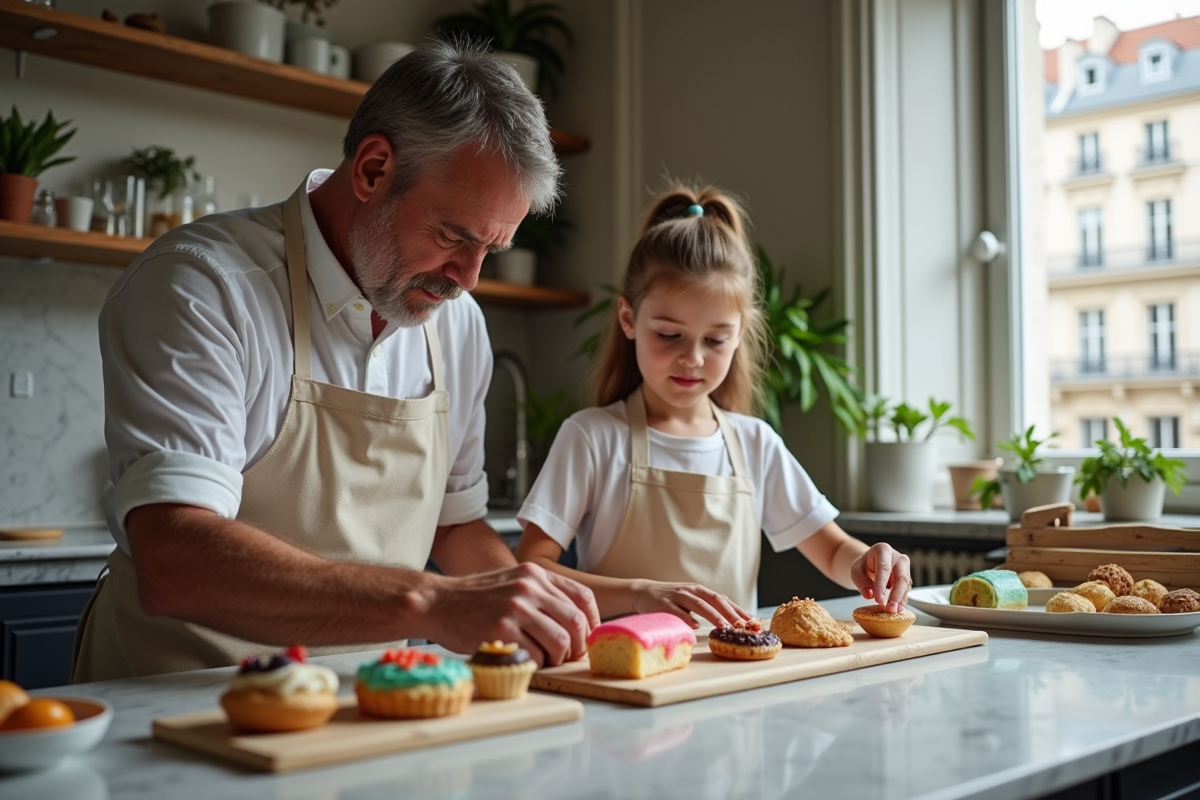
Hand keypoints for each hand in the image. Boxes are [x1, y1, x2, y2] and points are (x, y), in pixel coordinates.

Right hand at [424, 562, 599, 666]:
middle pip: (576, 622)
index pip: (583, 597)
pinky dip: (535, 665)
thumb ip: (541, 594)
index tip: (588, 639)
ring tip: (543, 660)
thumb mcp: (512, 582)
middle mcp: (529, 587)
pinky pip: (536, 656)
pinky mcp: (502, 629)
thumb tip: (574, 622)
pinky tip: (523, 661)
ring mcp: (516, 607)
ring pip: (560, 642)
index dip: (592, 623)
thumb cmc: (474, 599)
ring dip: (556, 658)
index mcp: (535, 574)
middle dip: (577, 646)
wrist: (436, 602)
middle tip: (567, 657)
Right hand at [631, 580, 751, 628]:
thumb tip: (729, 617)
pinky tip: (695, 626)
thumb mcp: (690, 600)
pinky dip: (687, 618)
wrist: (643, 592)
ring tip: (724, 626)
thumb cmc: (670, 599)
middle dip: (729, 613)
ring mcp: (677, 596)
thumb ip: (706, 606)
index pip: (722, 600)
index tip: (751, 620)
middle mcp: (690, 591)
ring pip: (698, 605)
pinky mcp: (663, 603)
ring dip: (712, 616)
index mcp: (699, 591)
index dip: (737, 609)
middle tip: (742, 625)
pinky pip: (677, 611)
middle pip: (713, 601)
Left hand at [850, 543, 911, 612]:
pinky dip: (902, 600)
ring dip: (900, 599)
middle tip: (889, 608)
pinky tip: (898, 608)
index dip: (882, 585)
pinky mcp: (907, 577)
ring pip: (906, 584)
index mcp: (883, 549)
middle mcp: (897, 557)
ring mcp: (905, 567)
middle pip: (900, 576)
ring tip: (893, 611)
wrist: (871, 564)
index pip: (884, 568)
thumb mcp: (856, 572)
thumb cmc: (863, 566)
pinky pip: (906, 589)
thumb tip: (870, 595)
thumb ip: (862, 583)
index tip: (879, 600)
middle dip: (896, 594)